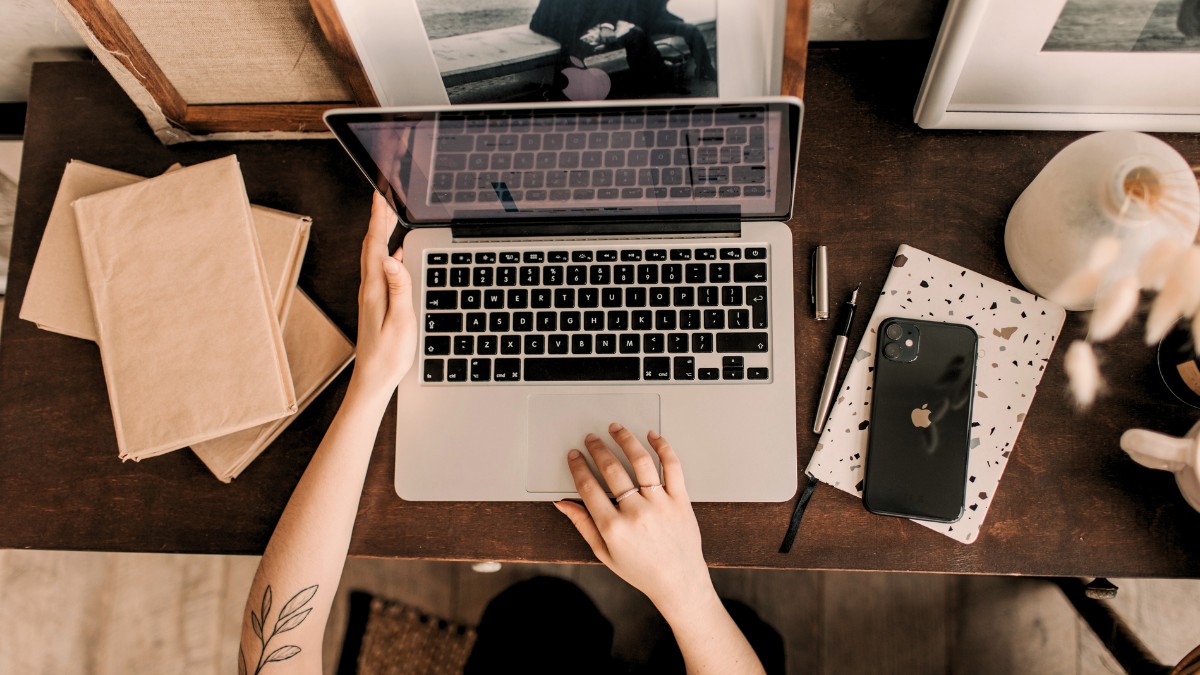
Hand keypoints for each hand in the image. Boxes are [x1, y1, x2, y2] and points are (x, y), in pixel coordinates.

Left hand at [348, 192, 417, 400]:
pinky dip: (386, 252)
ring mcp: (371, 296)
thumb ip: (399, 288)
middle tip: (385, 197)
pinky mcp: (376, 303)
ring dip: (381, 233)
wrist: (372, 380)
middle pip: (372, 245)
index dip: (379, 218)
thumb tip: (393, 257)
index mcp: (375, 289)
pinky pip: (380, 269)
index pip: (375, 245)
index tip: (380, 195)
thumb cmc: (388, 355)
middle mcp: (369, 289)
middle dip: (379, 219)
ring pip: (374, 256)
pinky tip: (395, 254)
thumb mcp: (400, 321)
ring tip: (390, 217)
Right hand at [554, 423, 715, 617]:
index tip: (574, 456)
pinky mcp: (680, 500)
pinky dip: (663, 447)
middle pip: (612, 469)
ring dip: (625, 440)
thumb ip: (582, 525)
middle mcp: (636, 513)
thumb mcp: (604, 553)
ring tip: (616, 429)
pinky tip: (653, 436)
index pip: (589, 487)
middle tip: (591, 439)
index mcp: (614, 528)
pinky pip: (673, 467)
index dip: (578, 467)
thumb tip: (563, 504)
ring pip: (641, 461)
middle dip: (597, 449)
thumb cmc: (642, 571)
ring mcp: (660, 504)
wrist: (678, 582)